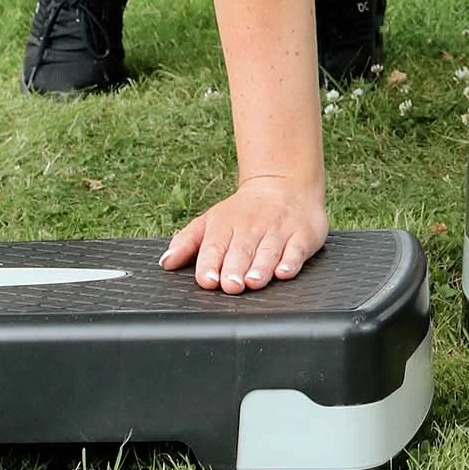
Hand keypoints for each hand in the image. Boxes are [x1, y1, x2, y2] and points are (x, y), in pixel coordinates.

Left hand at [161, 174, 328, 290]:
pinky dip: (291, 260)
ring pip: (269, 250)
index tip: (208, 279)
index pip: (215, 246)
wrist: (285, 184)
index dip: (210, 264)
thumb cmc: (243, 213)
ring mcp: (279, 230)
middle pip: (242, 250)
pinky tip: (284, 271)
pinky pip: (297, 248)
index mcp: (226, 225)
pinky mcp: (303, 234)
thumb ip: (187, 242)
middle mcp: (252, 227)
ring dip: (261, 266)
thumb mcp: (211, 221)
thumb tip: (165, 262)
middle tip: (231, 285)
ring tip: (253, 281)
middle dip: (235, 269)